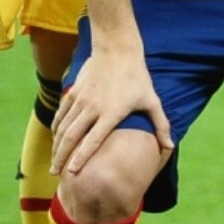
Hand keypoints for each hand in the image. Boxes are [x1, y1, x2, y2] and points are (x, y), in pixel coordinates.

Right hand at [50, 45, 171, 174]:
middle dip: (61, 158)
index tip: (72, 173)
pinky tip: (55, 139)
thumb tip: (170, 147)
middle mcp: (93, 108)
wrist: (117, 50)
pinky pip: (61, 114)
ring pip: (63, 127)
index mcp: (112, 113)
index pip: (93, 140)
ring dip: (56, 146)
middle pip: (72, 138)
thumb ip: (161, 125)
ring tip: (53, 162)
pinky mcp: (73, 92)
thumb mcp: (152, 100)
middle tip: (54, 173)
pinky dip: (56, 128)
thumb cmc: (138, 77)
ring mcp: (81, 99)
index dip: (81, 158)